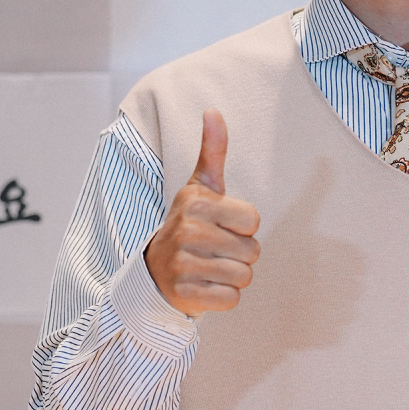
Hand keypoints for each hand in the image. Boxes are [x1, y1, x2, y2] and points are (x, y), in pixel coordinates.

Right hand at [144, 110, 260, 316]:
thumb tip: (212, 110)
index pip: (253, 220)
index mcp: (197, 204)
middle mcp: (188, 232)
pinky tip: (205, 286)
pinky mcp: (185, 294)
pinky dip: (223, 297)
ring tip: (211, 267)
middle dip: (241, 254)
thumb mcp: (200, 187)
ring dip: (233, 276)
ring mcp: (184, 264)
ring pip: (244, 277)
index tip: (223, 226)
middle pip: (253, 252)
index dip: (244, 227)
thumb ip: (212, 151)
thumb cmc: (189, 224)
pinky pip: (230, 299)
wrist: (155, 270)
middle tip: (215, 250)